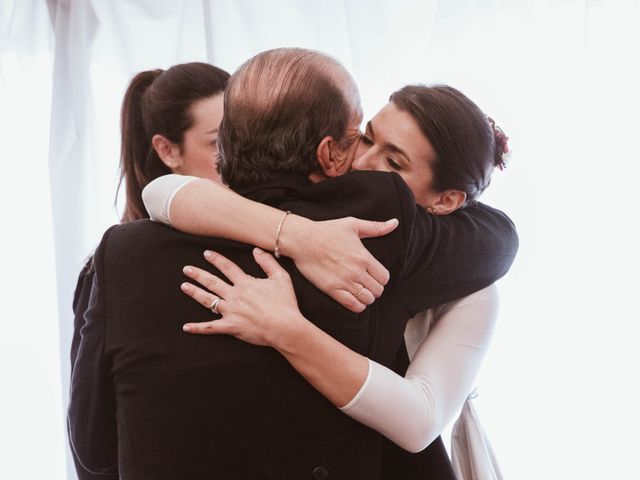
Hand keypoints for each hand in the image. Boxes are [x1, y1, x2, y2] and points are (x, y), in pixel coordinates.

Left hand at [181, 248, 306, 346]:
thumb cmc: (285, 303)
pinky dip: (197, 328)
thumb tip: (256, 250)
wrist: (284, 327)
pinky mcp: (231, 327)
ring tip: (184, 286)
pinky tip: (185, 327)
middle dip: (198, 274)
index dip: (216, 259)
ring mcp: (230, 312)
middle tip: (186, 269)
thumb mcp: (281, 278)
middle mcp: (234, 296)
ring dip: (194, 293)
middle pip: (212, 282)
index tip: (206, 253)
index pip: (227, 267)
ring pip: (207, 301)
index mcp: (245, 283)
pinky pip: (210, 328)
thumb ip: (268, 262)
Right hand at [281, 216, 397, 312]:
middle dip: (375, 288)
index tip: (375, 275)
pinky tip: (354, 299)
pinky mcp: (332, 290)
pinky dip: (357, 305)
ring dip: (367, 297)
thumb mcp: (353, 224)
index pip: (384, 277)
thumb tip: (394, 223)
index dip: (382, 278)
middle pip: (378, 290)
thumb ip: (376, 227)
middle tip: (368, 284)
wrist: (302, 240)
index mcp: (364, 257)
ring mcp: (344, 282)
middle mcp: (356, 272)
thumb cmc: (327, 230)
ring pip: (367, 299)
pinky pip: (353, 305)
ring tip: (361, 291)